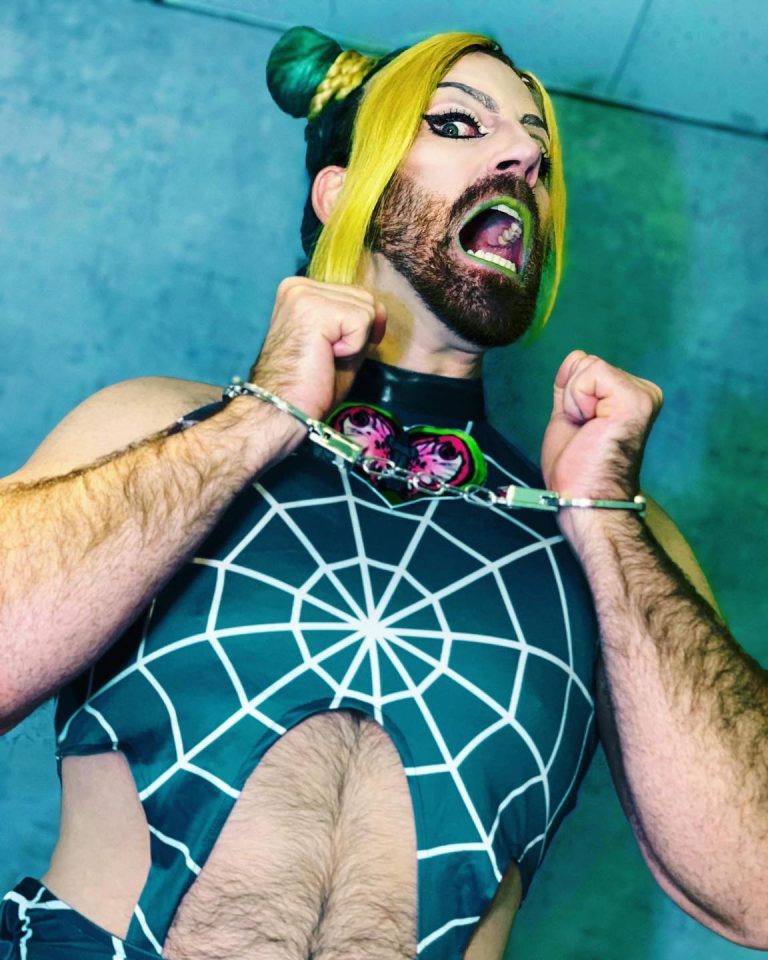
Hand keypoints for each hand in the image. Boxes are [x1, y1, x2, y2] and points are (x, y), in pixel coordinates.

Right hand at [251, 277, 386, 421]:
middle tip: (329, 357)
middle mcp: (298, 286)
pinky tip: (326, 356)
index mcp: (299, 291)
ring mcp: (304, 294)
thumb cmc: (309, 385)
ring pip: (368, 308)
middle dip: (360, 334)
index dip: (361, 327)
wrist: (284, 407)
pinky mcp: (315, 308)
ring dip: (355, 341)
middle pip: (365, 298)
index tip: (335, 351)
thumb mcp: (339, 343)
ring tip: (326, 355)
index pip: (354, 294)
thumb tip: (380, 312)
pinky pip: (362, 321)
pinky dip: (353, 347)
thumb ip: (355, 323)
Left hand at [541, 350, 662, 507]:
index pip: (586, 366)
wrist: (584, 497)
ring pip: (587, 367)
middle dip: (571, 398)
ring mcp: (643, 395)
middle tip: (584, 432)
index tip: (582, 429)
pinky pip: (592, 373)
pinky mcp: (637, 400)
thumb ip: (573, 386)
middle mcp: (643, 392)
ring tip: (588, 431)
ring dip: (574, 402)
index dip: (570, 396)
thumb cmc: (578, 469)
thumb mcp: (569, 415)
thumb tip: (575, 356)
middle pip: (586, 363)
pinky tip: (591, 425)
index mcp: (629, 397)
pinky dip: (578, 400)